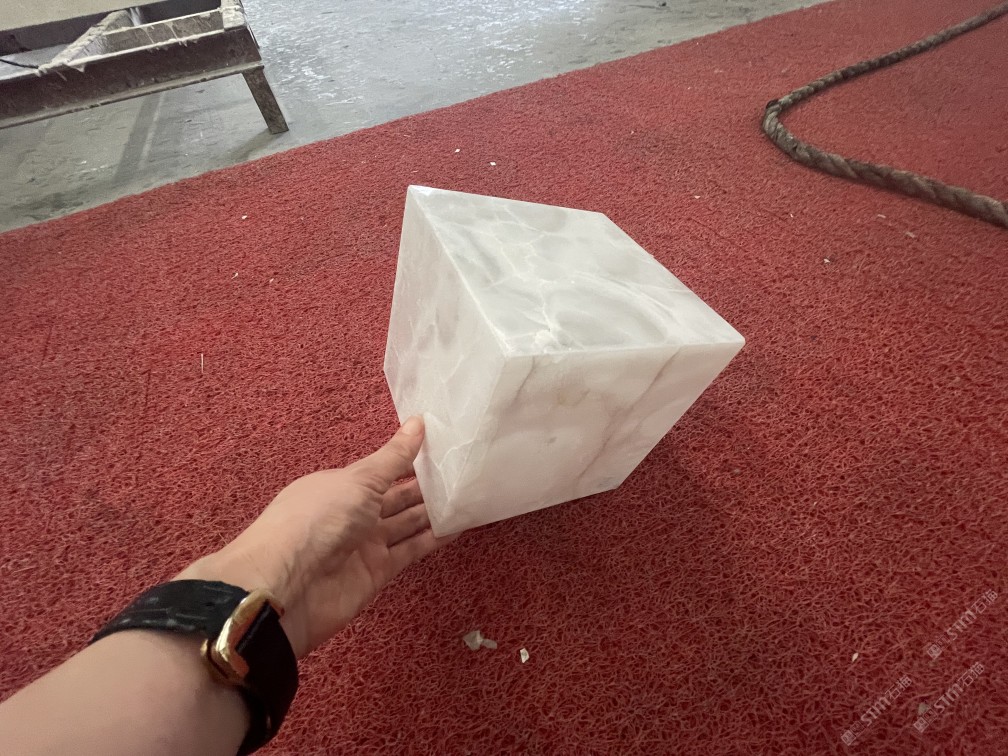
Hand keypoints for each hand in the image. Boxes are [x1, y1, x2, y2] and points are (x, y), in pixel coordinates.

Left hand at [177, 416, 455, 657]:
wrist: (286, 587)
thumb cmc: (314, 521)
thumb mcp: (358, 480)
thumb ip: (393, 458)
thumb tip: (418, 423)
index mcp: (341, 485)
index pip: (383, 469)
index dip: (411, 458)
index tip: (444, 446)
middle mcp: (353, 513)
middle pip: (397, 497)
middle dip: (428, 486)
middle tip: (465, 471)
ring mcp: (364, 545)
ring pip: (407, 524)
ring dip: (435, 512)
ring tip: (470, 495)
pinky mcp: (376, 573)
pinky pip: (410, 551)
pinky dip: (433, 540)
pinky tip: (458, 526)